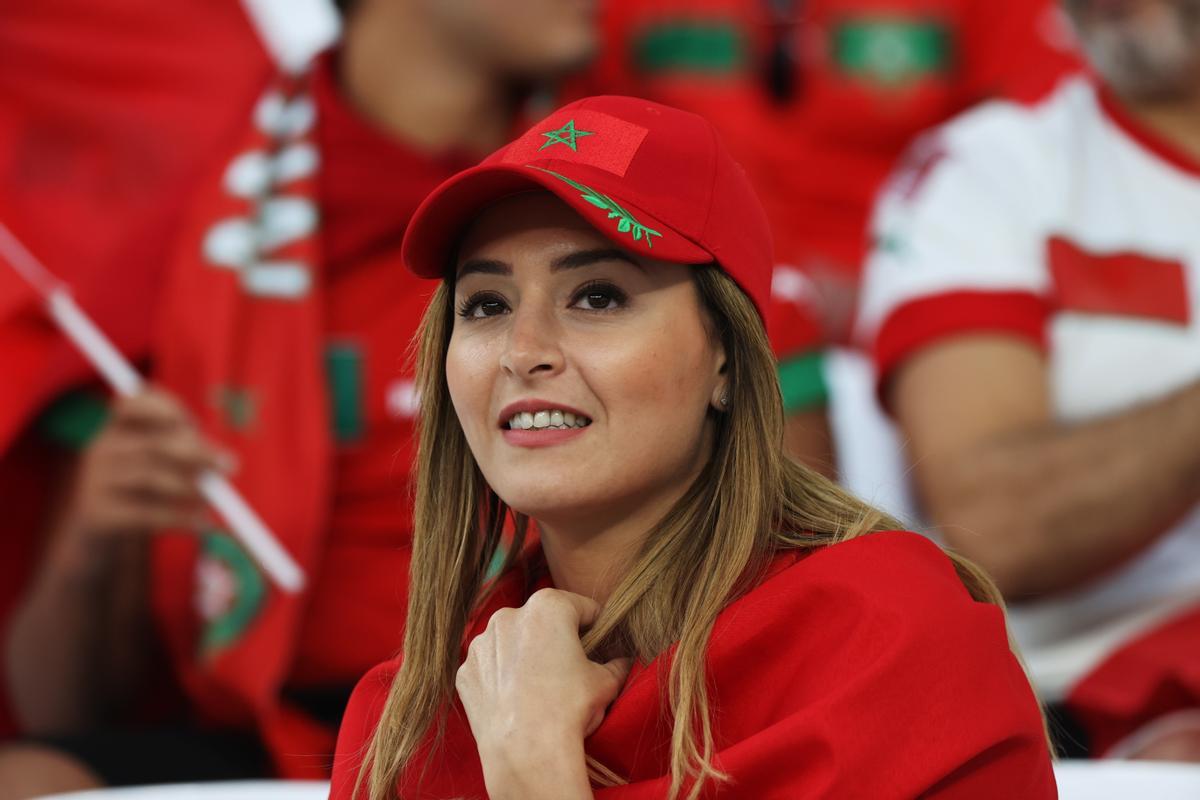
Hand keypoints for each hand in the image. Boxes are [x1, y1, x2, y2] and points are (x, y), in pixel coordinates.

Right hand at [60, 389, 230, 552]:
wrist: (98, 533)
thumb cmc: (139, 489)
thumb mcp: (156, 463)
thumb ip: (185, 453)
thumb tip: (225, 462)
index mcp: (115, 428)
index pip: (131, 405)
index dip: (164, 409)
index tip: (195, 426)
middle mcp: (101, 449)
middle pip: (152, 444)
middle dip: (197, 453)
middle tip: (229, 466)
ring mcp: (95, 482)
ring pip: (151, 478)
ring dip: (190, 487)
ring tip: (212, 498)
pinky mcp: (98, 514)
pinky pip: (146, 513)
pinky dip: (180, 518)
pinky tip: (201, 523)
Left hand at [455, 588, 631, 798]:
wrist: (525, 752)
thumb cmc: (568, 710)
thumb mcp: (606, 683)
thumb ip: (616, 664)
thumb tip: (623, 661)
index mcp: (548, 607)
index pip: (582, 608)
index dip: (596, 626)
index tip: (599, 643)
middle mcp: (509, 615)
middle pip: (542, 622)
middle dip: (556, 640)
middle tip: (568, 670)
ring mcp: (482, 643)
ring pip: (512, 642)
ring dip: (525, 657)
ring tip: (539, 689)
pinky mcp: (466, 672)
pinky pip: (489, 668)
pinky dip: (501, 679)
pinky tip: (515, 701)